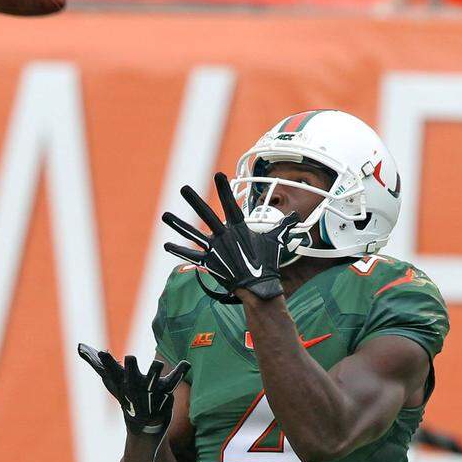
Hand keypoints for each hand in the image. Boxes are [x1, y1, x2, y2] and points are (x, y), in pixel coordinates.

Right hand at [78, 344, 187, 437]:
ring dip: (154, 371)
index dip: (107, 362)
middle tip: (129, 358)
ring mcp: (150, 391)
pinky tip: (186, 363)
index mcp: (121, 382)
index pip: (111, 370)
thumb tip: (80, 348)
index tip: (101, 352)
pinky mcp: (166, 393)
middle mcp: (134, 386)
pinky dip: (180, 372)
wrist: (143, 424)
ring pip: (152, 378)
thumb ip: (99, 364)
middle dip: (130, 368)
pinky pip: (174, 381)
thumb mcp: (112, 382)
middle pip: (131, 375)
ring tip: (158, 363)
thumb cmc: (127, 397)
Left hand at [162, 173, 297, 302]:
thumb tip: (297, 216)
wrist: (258, 286)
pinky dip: (178, 251)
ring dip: (178, 224)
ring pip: (192, 233)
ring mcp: (214, 249)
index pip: (229, 203)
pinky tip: (166, 245)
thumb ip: (283, 225)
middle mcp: (223, 236)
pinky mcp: (208, 263)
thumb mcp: (276, 240)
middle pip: (206, 214)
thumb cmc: (268, 262)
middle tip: (183, 188)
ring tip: (165, 215)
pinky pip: (190, 255)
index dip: (224, 189)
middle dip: (194, 200)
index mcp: (238, 228)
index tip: (218, 175)